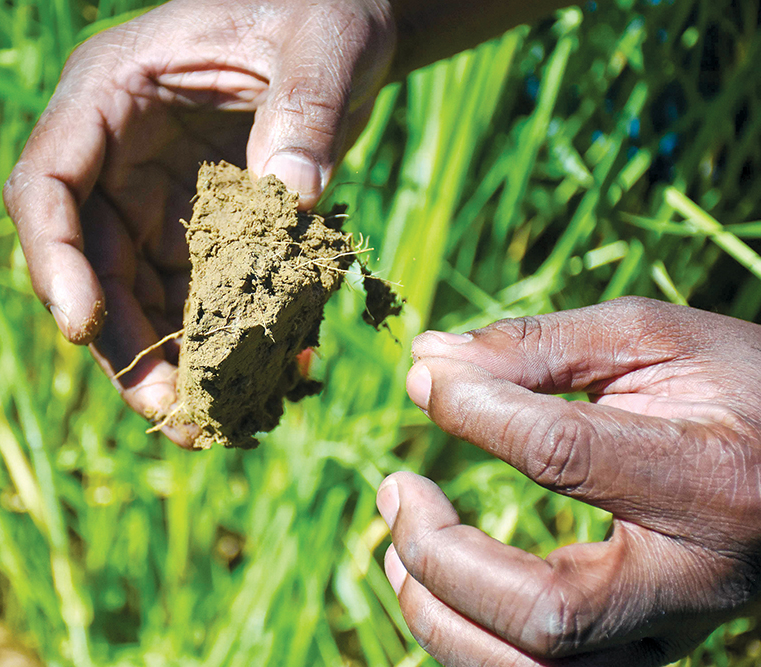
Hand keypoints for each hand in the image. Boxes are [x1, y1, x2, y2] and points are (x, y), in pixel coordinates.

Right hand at [3, 0, 395, 445]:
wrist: (345, 30)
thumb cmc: (320, 11)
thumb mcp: (321, 42)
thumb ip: (306, 108)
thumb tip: (291, 194)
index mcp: (110, 95)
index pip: (46, 185)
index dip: (53, 260)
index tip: (82, 326)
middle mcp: (118, 157)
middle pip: (91, 263)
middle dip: (124, 342)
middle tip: (171, 409)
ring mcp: (156, 198)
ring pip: (140, 296)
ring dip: (171, 360)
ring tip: (213, 422)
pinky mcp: (200, 230)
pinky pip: (197, 298)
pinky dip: (224, 341)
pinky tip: (266, 380)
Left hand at [377, 297, 760, 665]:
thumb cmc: (736, 387)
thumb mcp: (653, 340)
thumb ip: (540, 346)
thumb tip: (429, 359)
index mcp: (710, 478)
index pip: (564, 455)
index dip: (475, 411)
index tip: (428, 380)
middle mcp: (697, 580)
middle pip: (548, 612)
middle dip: (443, 555)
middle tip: (396, 489)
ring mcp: (674, 630)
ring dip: (441, 616)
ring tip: (396, 548)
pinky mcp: (647, 649)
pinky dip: (469, 641)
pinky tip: (435, 585)